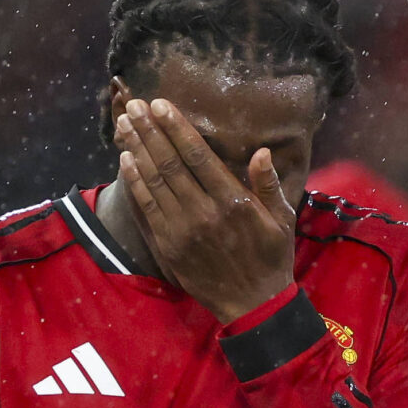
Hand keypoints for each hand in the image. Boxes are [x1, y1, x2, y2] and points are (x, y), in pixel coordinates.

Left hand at [114, 98, 297, 321]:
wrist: (253, 303)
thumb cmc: (270, 257)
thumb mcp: (283, 220)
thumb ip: (269, 185)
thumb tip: (261, 152)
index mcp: (234, 201)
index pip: (197, 155)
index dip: (176, 128)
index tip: (160, 104)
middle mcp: (204, 212)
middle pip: (170, 162)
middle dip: (150, 130)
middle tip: (133, 105)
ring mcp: (182, 229)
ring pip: (154, 180)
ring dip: (136, 149)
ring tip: (125, 123)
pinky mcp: (168, 244)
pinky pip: (146, 206)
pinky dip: (134, 181)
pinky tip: (126, 159)